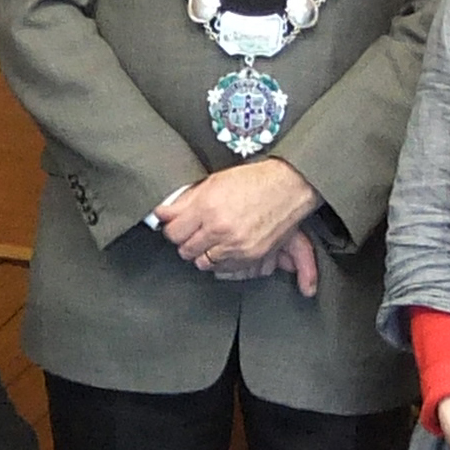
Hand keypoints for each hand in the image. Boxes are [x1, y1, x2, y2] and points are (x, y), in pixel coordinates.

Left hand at [158, 161, 318, 274]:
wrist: (288, 187)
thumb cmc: (253, 180)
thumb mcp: (213, 182)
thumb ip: (185, 201)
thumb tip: (161, 214)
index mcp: (207, 207)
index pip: (174, 232)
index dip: (173, 229)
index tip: (176, 226)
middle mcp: (220, 228)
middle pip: (186, 250)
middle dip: (187, 242)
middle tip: (194, 232)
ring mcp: (236, 245)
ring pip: (202, 262)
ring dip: (203, 253)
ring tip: (210, 240)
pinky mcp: (250, 256)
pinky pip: (223, 268)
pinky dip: (220, 261)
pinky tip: (224, 247)